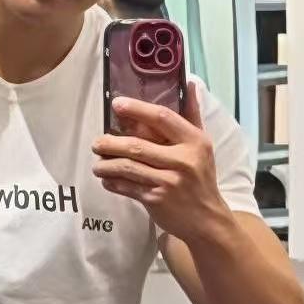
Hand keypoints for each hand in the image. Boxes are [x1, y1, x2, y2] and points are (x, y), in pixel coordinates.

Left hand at [92, 82, 227, 241]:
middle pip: (137, 145)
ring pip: (127, 167)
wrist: (206, 219)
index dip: (137, 108)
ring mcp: (169, 181)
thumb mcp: (202, 146)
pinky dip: (112, 182)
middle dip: (110, 143)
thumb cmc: (201, 178)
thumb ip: (193, 115)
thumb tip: (191, 84)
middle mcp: (183, 160)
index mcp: (194, 141)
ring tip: (97, 163)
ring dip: (106, 164)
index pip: (162, 117)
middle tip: (96, 143)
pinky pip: (126, 187)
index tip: (117, 104)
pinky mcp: (156, 199)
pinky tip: (106, 179)